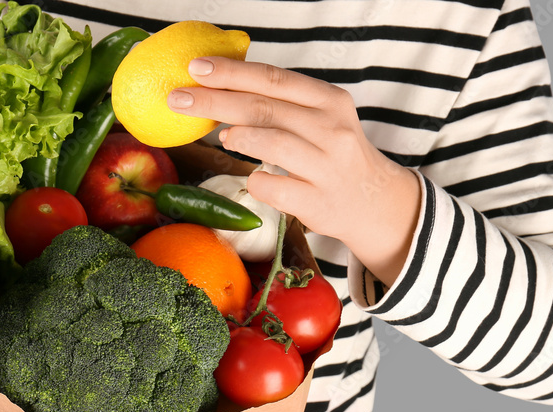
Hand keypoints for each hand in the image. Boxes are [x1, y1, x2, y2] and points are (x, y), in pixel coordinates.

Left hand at [167, 57, 421, 286]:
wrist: (374, 203)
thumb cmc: (333, 156)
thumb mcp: (320, 119)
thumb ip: (280, 104)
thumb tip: (218, 90)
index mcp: (329, 100)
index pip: (274, 79)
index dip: (232, 72)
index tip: (196, 67)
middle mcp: (331, 129)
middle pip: (265, 108)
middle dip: (216, 101)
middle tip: (178, 98)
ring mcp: (326, 167)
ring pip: (274, 143)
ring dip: (239, 136)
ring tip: (218, 135)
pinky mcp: (318, 202)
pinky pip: (275, 189)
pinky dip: (257, 181)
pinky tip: (252, 177)